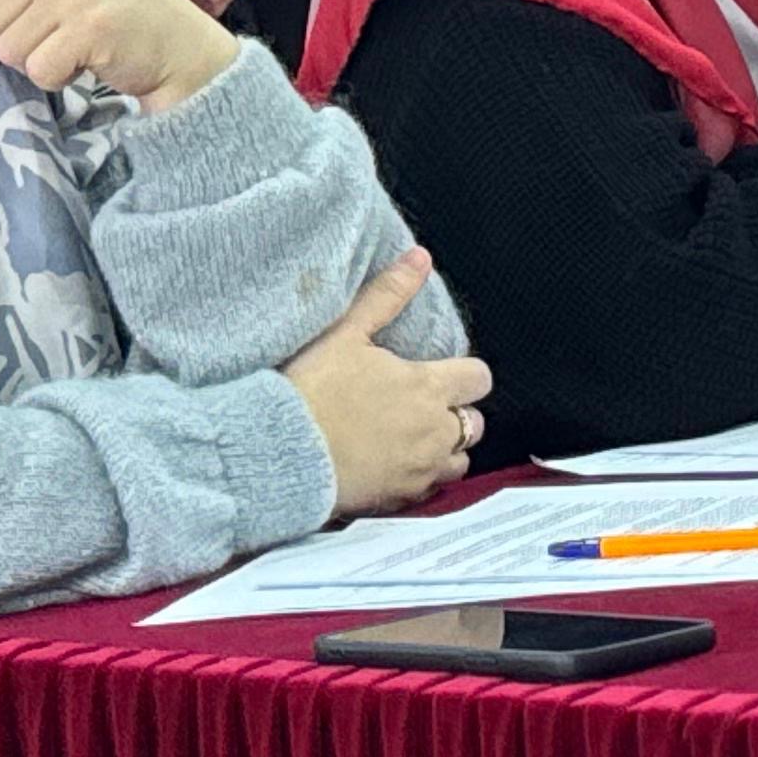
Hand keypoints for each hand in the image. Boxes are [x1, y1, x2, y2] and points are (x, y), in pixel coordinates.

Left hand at [0, 0, 242, 110]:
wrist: (184, 46)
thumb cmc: (133, 6)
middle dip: (10, 45)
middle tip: (49, 43)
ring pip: (9, 50)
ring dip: (37, 63)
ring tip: (72, 49)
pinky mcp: (91, 28)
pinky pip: (39, 71)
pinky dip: (58, 79)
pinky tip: (85, 63)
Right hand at [284, 249, 489, 519]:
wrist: (278, 453)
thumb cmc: (312, 390)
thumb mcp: (347, 333)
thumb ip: (388, 295)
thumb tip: (420, 258)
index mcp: (428, 387)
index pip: (479, 378)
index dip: (465, 375)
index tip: (442, 374)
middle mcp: (434, 430)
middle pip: (474, 424)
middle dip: (457, 415)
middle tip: (424, 408)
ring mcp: (419, 469)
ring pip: (458, 462)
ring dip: (445, 450)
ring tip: (413, 440)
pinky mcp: (398, 499)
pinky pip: (429, 491)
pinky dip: (420, 480)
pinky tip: (394, 468)